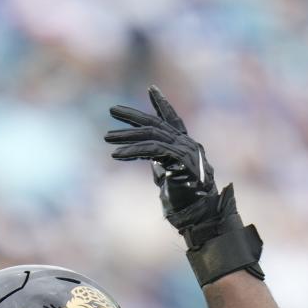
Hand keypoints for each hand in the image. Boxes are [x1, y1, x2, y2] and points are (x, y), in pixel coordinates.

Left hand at [105, 85, 263, 285]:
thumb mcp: (169, 181)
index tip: (151, 89)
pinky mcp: (179, 160)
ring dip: (126, 136)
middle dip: (133, 116)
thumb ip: (162, 166)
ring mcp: (185, 150)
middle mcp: (187, 144)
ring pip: (152, 134)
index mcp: (186, 147)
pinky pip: (152, 149)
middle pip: (156, 123)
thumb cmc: (186, 205)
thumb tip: (153, 161)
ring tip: (107, 137)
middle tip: (112, 110)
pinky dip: (133, 151)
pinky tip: (116, 154)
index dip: (162, 105)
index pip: (173, 120)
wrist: (201, 218)